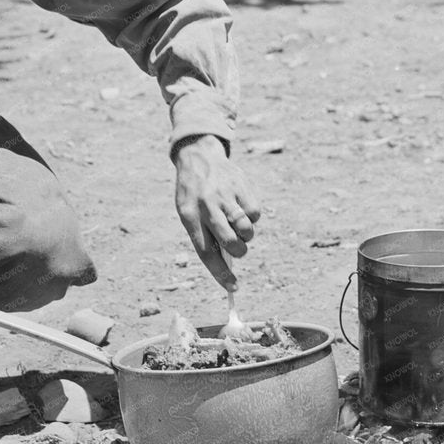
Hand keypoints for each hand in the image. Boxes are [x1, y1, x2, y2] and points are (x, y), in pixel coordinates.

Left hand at [173, 135, 260, 290]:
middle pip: (230, 243)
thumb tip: (227, 264)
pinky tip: (242, 207)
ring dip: (246, 235)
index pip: (206, 252)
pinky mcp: (241, 186)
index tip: (232, 288)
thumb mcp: (188, 213)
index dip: (220, 274)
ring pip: (246, 230)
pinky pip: (255, 214)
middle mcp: (206, 206)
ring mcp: (225, 195)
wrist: (198, 156)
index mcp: (189, 216)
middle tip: (238, 248)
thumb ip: (205, 236)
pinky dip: (252, 217)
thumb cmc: (194, 193)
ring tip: (238, 225)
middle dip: (238, 252)